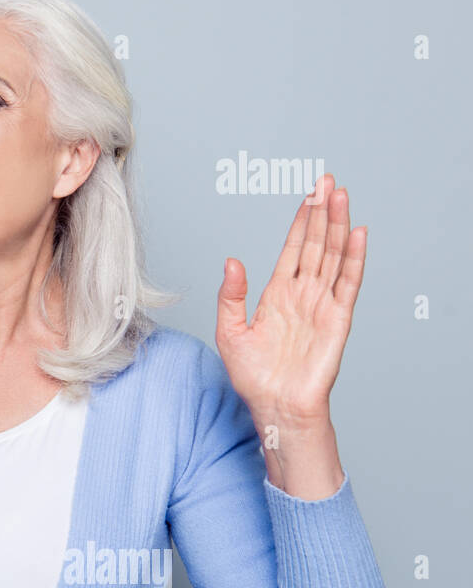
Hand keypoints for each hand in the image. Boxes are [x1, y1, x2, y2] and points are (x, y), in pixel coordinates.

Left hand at [215, 173, 366, 430]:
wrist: (274, 406)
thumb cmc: (253, 377)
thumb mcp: (229, 332)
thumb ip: (231, 296)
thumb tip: (231, 261)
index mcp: (277, 295)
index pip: (293, 249)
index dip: (300, 222)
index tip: (307, 195)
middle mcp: (302, 295)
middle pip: (316, 245)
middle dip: (322, 213)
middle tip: (327, 181)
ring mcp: (321, 305)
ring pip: (332, 256)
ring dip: (337, 226)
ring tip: (341, 196)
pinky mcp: (337, 319)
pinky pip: (347, 283)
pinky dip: (353, 258)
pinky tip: (357, 234)